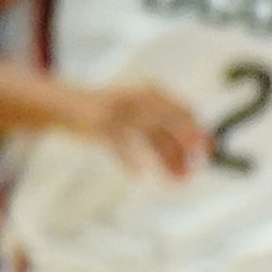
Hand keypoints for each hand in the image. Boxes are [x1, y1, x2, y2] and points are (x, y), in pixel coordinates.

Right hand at [65, 78, 208, 178]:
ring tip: (174, 181)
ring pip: (152, 137)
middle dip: (184, 151)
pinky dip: (132, 163)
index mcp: (150, 90)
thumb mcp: (137, 113)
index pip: (185, 110)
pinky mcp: (101, 124)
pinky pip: (123, 148)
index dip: (199, 133)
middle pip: (171, 124)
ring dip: (166, 160)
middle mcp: (138, 96)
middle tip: (190, 174)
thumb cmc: (107, 112)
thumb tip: (195, 149)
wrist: (63, 103)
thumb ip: (162, 126)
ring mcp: (119, 109)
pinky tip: (139, 177)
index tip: (209, 153)